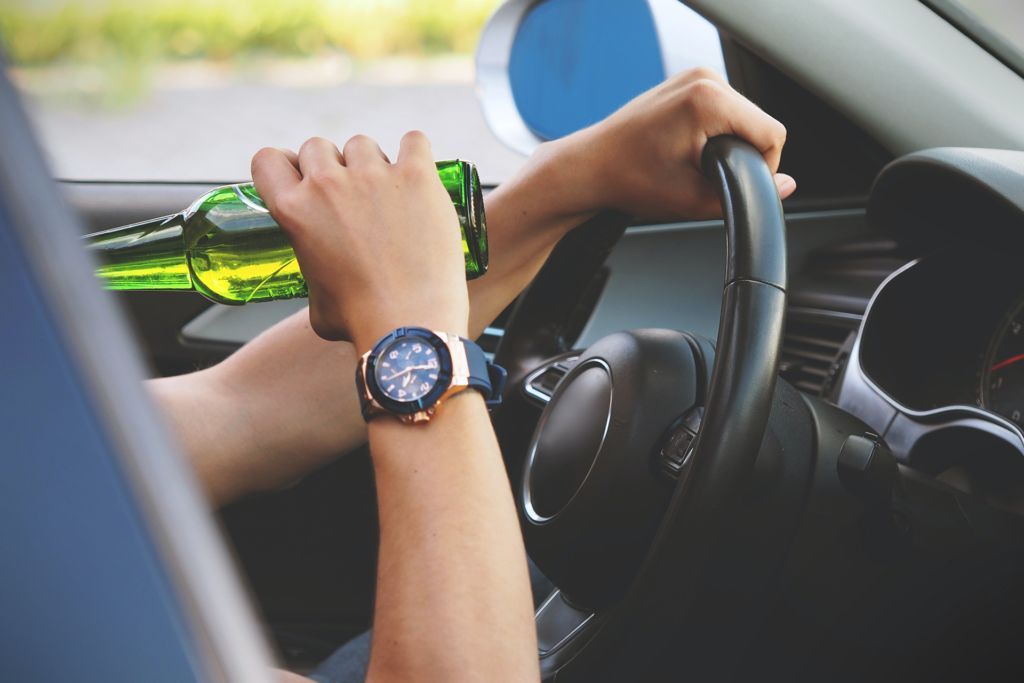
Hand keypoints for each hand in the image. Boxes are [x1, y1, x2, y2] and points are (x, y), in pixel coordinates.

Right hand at [251, 132, 468, 352]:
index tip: (302, 178)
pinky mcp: (417, 176)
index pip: (268, 160)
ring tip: (390, 197)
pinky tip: (419, 176)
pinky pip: (414, 141)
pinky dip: (416, 154)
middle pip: (318, 146)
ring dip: (372, 164)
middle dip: (332, 167)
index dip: (286, 166)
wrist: (410, 323)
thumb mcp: (314, 298)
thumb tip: (325, 274)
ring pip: (363, 144)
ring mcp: (373, 175)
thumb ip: (314, 269)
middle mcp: (328, 185)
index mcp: (294, 211)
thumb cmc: (361, 320)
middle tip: (353, 198)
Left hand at [543, 67, 794, 221]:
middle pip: (758, 122)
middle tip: (707, 177)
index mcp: (709, 99)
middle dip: (744, 154)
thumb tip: (785, 186)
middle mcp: (704, 79)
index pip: (772, 133)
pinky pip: (722, 109)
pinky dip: (715, 131)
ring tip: (693, 164)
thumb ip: (747, 195)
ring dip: (730, 143)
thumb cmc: (630, 179)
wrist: (590, 168)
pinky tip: (688, 149)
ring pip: (742, 116)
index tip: (737, 185)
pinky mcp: (686, 83)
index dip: (764, 167)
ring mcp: (694, 77)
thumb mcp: (694, 199)